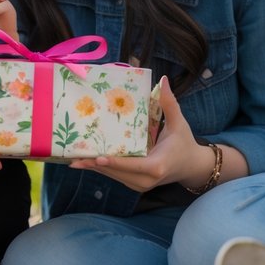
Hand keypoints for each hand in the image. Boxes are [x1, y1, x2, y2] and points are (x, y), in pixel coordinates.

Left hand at [69, 76, 213, 192]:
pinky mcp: (136, 184)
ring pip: (114, 177)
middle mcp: (148, 179)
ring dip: (95, 168)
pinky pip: (117, 177)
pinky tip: (86, 162)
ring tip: (73, 160)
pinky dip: (102, 170)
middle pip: (118, 173)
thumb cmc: (185, 143)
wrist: (191, 167)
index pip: (135, 165)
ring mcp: (141, 184)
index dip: (116, 163)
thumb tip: (163, 79)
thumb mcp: (179, 123)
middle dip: (96, 165)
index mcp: (158, 165)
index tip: (98, 158)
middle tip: (73, 157)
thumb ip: (169, 103)